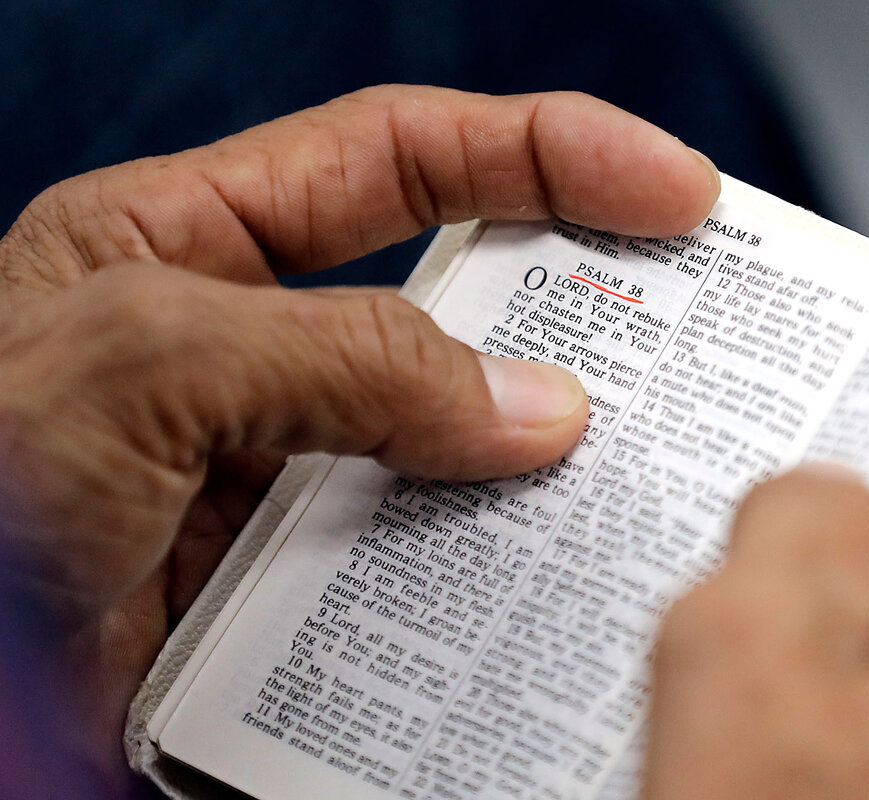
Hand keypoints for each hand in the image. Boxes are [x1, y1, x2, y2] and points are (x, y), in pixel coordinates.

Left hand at [0, 85, 719, 790]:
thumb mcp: (141, 364)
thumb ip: (345, 360)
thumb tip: (536, 409)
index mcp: (191, 245)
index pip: (402, 157)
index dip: (548, 155)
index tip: (671, 190)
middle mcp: (246, 352)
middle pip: (452, 302)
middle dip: (578, 307)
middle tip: (698, 333)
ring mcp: (273, 474)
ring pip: (449, 447)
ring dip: (539, 464)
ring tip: (640, 471)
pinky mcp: (284, 583)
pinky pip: (414, 563)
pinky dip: (480, 575)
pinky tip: (534, 586)